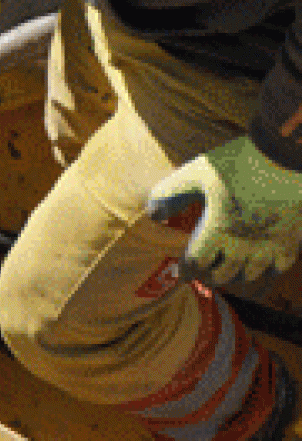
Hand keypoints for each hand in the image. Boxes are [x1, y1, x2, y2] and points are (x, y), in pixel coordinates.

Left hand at [147, 135, 301, 287]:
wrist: (283, 160)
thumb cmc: (238, 165)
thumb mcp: (195, 173)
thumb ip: (171, 194)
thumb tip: (152, 214)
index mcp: (217, 231)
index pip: (197, 262)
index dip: (188, 270)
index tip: (184, 275)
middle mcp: (243, 247)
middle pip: (223, 275)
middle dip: (210, 277)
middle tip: (203, 277)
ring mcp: (269, 248)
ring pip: (250, 277)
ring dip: (235, 279)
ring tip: (228, 277)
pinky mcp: (290, 243)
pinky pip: (277, 271)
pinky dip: (265, 277)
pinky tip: (261, 273)